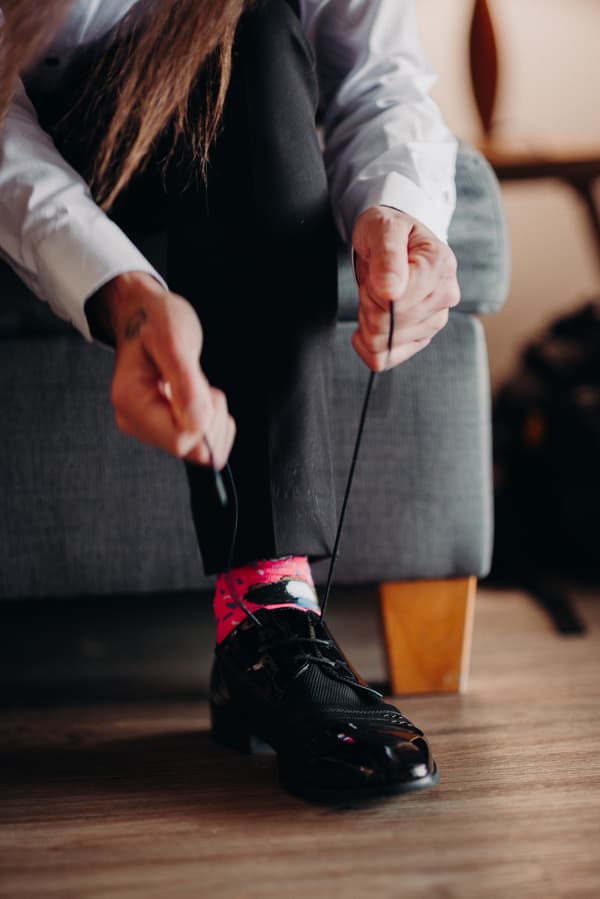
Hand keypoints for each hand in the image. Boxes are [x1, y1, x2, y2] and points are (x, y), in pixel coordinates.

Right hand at [91, 272, 234, 467]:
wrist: (143, 314)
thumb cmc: (156, 321)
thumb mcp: (174, 339)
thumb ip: (185, 381)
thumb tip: (198, 424)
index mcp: (132, 403)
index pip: (181, 442)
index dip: (204, 420)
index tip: (202, 387)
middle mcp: (135, 422)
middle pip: (191, 449)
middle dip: (209, 417)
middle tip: (198, 382)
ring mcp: (148, 428)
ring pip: (199, 449)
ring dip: (210, 417)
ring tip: (194, 384)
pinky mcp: (163, 428)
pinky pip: (201, 443)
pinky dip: (210, 420)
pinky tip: (197, 395)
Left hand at [351, 206, 459, 370]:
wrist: (392, 241)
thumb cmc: (387, 232)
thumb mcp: (383, 228)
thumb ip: (388, 256)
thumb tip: (390, 291)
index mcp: (440, 265)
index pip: (397, 300)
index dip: (375, 291)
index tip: (376, 274)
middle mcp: (445, 296)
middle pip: (390, 324)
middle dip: (369, 304)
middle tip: (373, 283)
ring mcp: (435, 320)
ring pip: (384, 343)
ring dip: (367, 321)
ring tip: (375, 297)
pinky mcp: (420, 339)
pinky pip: (385, 359)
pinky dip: (367, 346)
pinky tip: (366, 326)